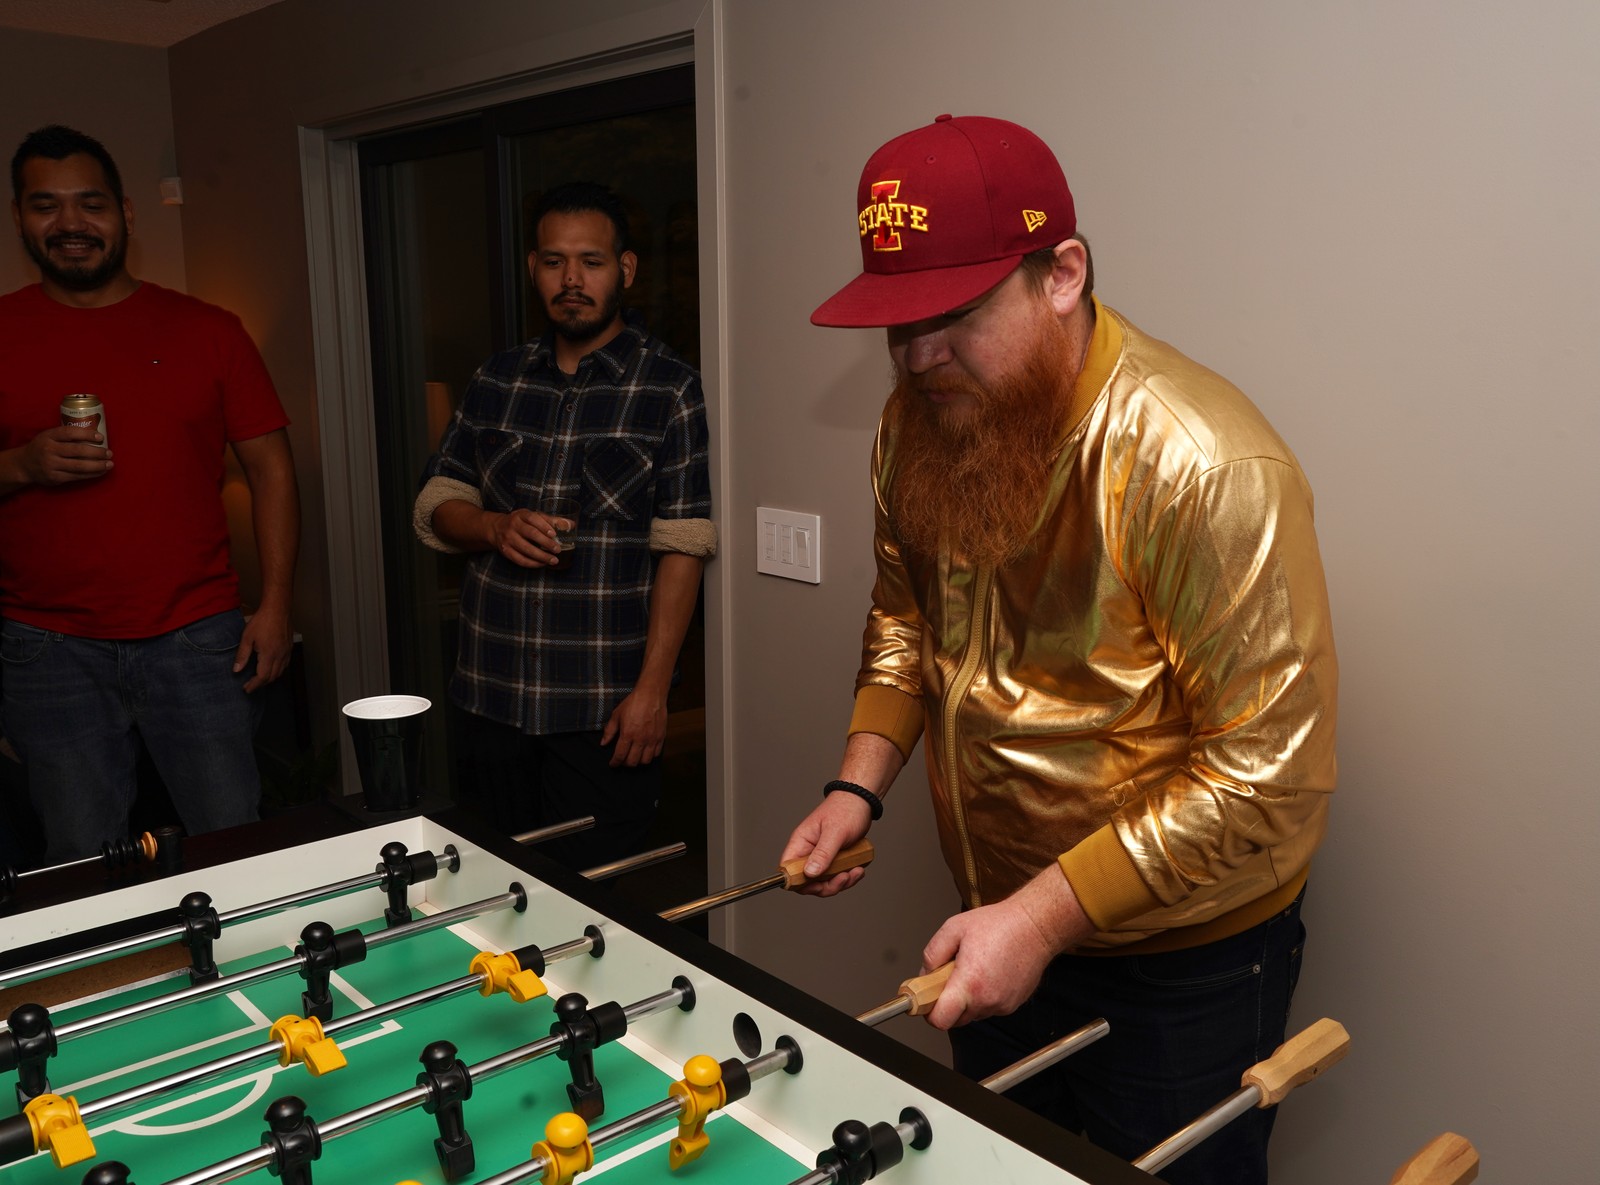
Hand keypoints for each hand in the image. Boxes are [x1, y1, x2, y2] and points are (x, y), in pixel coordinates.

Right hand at [13, 426, 112, 485]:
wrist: (25, 465)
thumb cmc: (43, 447)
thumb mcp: (49, 436)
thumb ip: (66, 436)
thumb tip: (95, 436)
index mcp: (48, 436)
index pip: (69, 432)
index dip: (86, 434)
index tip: (101, 437)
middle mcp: (49, 450)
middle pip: (78, 451)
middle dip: (97, 452)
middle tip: (109, 453)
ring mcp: (52, 465)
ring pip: (79, 466)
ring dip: (98, 465)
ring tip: (110, 464)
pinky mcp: (56, 478)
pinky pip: (77, 476)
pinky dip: (92, 474)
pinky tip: (101, 471)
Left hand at [235, 603, 292, 691]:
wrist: (278, 609)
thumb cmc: (262, 621)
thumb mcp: (247, 637)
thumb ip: (242, 655)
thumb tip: (236, 670)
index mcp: (269, 655)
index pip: (262, 677)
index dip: (254, 685)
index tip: (246, 689)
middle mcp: (280, 656)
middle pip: (272, 677)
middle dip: (261, 683)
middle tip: (250, 685)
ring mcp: (286, 652)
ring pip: (280, 672)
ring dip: (270, 678)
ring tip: (259, 678)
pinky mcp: (289, 648)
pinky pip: (285, 665)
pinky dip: (278, 670)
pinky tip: (271, 667)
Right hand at [489, 508, 563, 567]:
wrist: (496, 528)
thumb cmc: (521, 522)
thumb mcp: (533, 516)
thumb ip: (552, 520)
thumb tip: (571, 524)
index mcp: (521, 515)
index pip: (533, 518)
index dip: (544, 526)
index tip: (554, 534)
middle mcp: (513, 526)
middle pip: (530, 534)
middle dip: (546, 543)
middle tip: (558, 550)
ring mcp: (508, 539)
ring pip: (525, 549)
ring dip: (541, 556)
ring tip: (553, 560)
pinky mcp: (506, 551)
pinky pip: (520, 560)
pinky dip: (532, 563)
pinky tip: (542, 564)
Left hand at [601, 686, 667, 766]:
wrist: (651, 694)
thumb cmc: (633, 703)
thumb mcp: (616, 715)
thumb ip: (609, 731)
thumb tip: (603, 743)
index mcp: (628, 734)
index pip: (620, 756)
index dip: (615, 763)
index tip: (613, 764)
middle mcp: (640, 739)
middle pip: (632, 762)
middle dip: (625, 764)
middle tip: (623, 760)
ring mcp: (652, 739)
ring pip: (645, 761)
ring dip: (638, 762)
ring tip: (634, 756)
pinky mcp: (661, 737)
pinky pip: (656, 754)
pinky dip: (650, 756)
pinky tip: (645, 751)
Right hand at [778, 792, 873, 896]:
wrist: (862, 802)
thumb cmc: (845, 810)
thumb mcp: (835, 832)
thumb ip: (823, 853)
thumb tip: (809, 873)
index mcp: (801, 843)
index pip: (788, 869)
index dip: (799, 882)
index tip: (818, 885)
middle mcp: (808, 852)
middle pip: (807, 882)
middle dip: (827, 886)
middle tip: (844, 877)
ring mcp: (821, 857)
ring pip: (824, 882)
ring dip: (841, 882)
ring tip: (856, 871)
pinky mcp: (834, 860)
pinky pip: (836, 876)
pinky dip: (849, 877)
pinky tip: (859, 869)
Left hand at [920, 864, 1094, 1029]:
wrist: (1036, 926)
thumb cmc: (999, 924)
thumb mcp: (954, 928)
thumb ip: (932, 954)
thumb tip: (924, 975)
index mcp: (969, 983)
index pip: (940, 1020)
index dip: (929, 1012)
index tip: (927, 999)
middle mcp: (987, 1000)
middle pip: (955, 1019)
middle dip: (947, 1002)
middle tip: (951, 975)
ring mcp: (1002, 1005)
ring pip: (972, 1014)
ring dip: (967, 999)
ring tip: (974, 969)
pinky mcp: (1013, 1004)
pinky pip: (989, 1008)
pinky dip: (983, 996)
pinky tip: (989, 972)